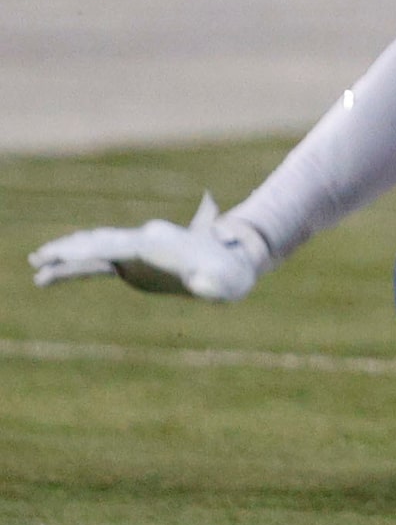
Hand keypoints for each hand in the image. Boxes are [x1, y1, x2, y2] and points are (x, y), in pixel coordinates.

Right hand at [30, 194, 265, 300]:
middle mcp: (144, 240)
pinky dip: (73, 269)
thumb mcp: (225, 281)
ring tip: (37, 262)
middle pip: (102, 241)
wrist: (230, 263)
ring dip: (66, 256)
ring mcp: (135, 251)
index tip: (71, 250)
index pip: (121, 244)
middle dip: (72, 248)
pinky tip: (48, 278)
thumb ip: (213, 283)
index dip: (96, 247)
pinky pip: (96, 264)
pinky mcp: (130, 263)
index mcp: (160, 242)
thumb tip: (205, 284)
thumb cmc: (228, 274)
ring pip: (94, 250)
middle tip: (41, 255)